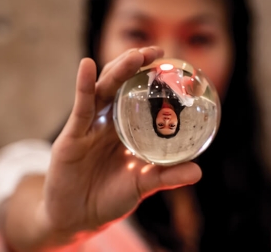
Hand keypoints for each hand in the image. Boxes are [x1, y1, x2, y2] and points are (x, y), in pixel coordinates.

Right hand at [39, 47, 201, 242]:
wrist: (77, 219)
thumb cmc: (110, 198)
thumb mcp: (142, 184)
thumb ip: (166, 177)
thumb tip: (198, 172)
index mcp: (126, 128)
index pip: (140, 95)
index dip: (153, 78)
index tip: (172, 64)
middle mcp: (108, 121)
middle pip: (122, 84)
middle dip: (137, 65)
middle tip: (156, 51)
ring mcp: (89, 126)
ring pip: (104, 89)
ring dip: (118, 70)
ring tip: (135, 56)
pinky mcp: (71, 135)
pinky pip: (80, 107)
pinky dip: (83, 85)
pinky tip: (87, 66)